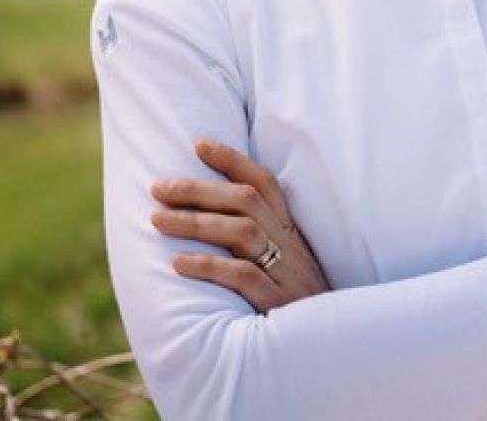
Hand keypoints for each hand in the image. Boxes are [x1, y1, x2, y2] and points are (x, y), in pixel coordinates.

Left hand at [150, 138, 329, 313]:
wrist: (329, 343)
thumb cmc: (299, 304)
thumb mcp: (288, 264)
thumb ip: (263, 241)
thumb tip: (215, 218)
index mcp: (291, 231)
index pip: (264, 183)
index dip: (234, 160)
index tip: (199, 144)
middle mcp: (289, 244)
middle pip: (245, 201)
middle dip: (199, 189)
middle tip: (158, 187)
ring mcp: (284, 271)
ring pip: (241, 232)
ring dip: (196, 222)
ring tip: (157, 219)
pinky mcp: (276, 302)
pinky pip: (242, 276)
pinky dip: (209, 266)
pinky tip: (178, 263)